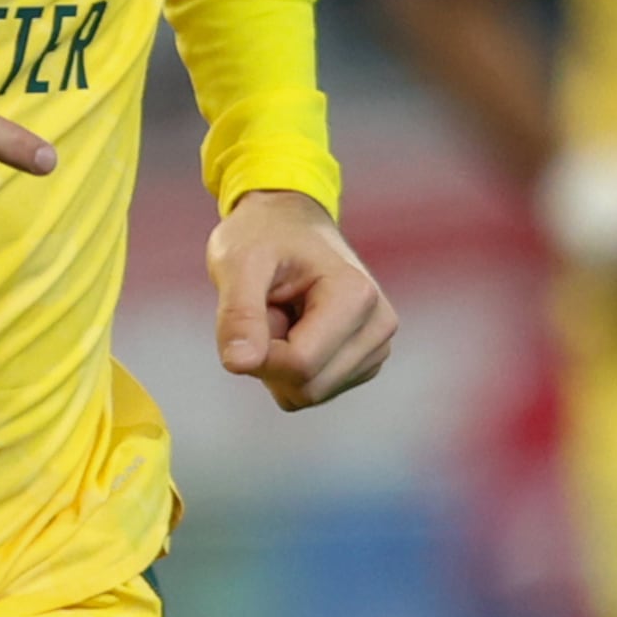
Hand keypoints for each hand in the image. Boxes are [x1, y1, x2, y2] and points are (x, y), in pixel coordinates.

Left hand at [207, 190, 399, 411]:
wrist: (286, 222)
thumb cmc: (262, 235)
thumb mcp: (238, 262)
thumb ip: (239, 313)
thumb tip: (238, 364)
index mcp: (356, 295)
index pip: (300, 364)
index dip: (258, 351)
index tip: (251, 309)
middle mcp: (378, 326)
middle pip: (307, 387)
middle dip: (270, 357)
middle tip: (266, 307)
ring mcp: (376, 347)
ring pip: (308, 394)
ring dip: (278, 364)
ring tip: (281, 313)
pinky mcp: (363, 363)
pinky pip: (311, 391)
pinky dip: (289, 368)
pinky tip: (293, 327)